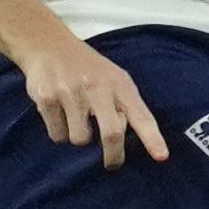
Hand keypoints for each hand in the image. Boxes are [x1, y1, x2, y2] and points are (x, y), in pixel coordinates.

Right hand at [19, 30, 165, 169]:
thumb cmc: (88, 68)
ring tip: (75, 120)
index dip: (152, 138)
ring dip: (79, 137)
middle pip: (111, 133)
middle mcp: (98, 88)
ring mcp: (71, 94)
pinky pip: (57, 134)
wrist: (48, 46)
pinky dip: (59, 132)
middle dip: (114, 155)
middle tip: (112, 163)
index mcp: (120, 84)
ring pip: (80, 139)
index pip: (141, 115)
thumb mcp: (114, 78)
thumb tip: (128, 136)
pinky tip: (60, 114)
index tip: (161, 156)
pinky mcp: (47, 99)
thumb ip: (124, 104)